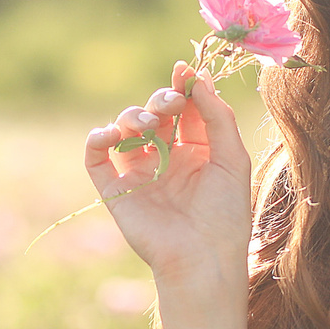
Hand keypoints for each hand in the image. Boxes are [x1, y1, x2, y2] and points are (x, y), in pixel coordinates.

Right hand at [81, 60, 252, 291]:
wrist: (202, 259)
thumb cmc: (225, 215)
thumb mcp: (233, 158)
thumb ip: (217, 116)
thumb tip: (199, 78)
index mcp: (197, 151)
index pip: (185, 110)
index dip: (183, 87)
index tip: (184, 69)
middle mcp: (166, 159)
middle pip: (155, 114)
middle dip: (162, 100)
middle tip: (172, 102)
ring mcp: (139, 174)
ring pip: (125, 129)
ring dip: (134, 115)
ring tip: (149, 124)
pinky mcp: (116, 190)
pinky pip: (96, 158)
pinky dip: (97, 140)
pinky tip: (109, 133)